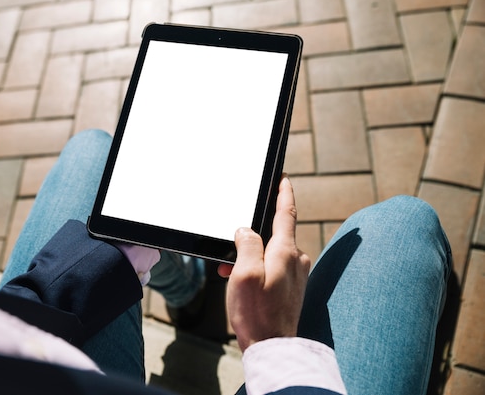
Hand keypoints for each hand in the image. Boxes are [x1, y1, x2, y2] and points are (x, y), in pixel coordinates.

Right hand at [221, 175, 309, 351]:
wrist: (272, 348)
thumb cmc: (257, 312)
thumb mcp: (244, 273)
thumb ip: (247, 244)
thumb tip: (246, 230)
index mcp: (286, 251)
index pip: (286, 212)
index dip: (283, 193)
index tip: (283, 178)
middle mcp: (296, 259)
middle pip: (272, 234)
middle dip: (250, 238)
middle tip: (230, 255)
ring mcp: (295, 274)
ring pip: (269, 253)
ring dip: (249, 258)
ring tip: (230, 276)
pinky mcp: (291, 287)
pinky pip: (272, 268)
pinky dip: (255, 270)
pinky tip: (241, 284)